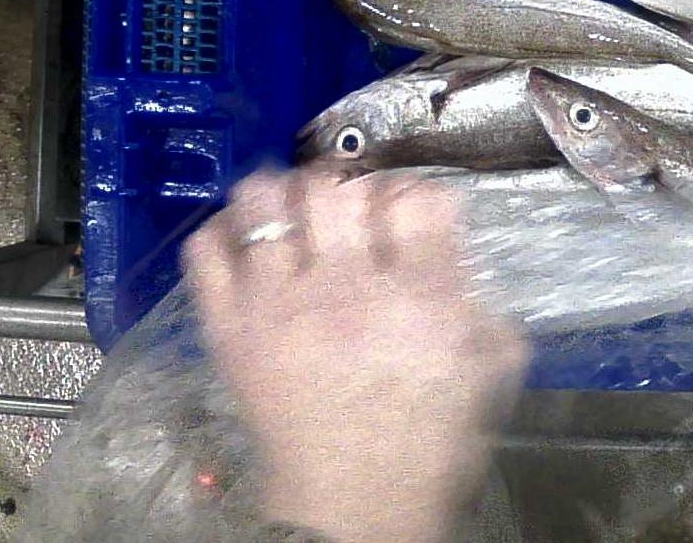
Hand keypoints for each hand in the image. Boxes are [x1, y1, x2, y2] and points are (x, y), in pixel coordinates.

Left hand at [183, 169, 527, 542]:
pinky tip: (245, 246)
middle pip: (336, 186)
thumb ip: (480, 301)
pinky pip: (206, 252)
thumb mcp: (486, 368)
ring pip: (265, 201)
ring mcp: (279, 303)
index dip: (416, 191)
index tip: (411, 211)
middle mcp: (348, 286)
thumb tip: (459, 252)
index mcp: (423, 295)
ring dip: (281, 195)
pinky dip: (221, 234)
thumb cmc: (428, 444)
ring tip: (291, 213)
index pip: (418, 196)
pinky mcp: (229, 328)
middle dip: (344, 185)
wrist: (354, 507)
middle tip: (346, 208)